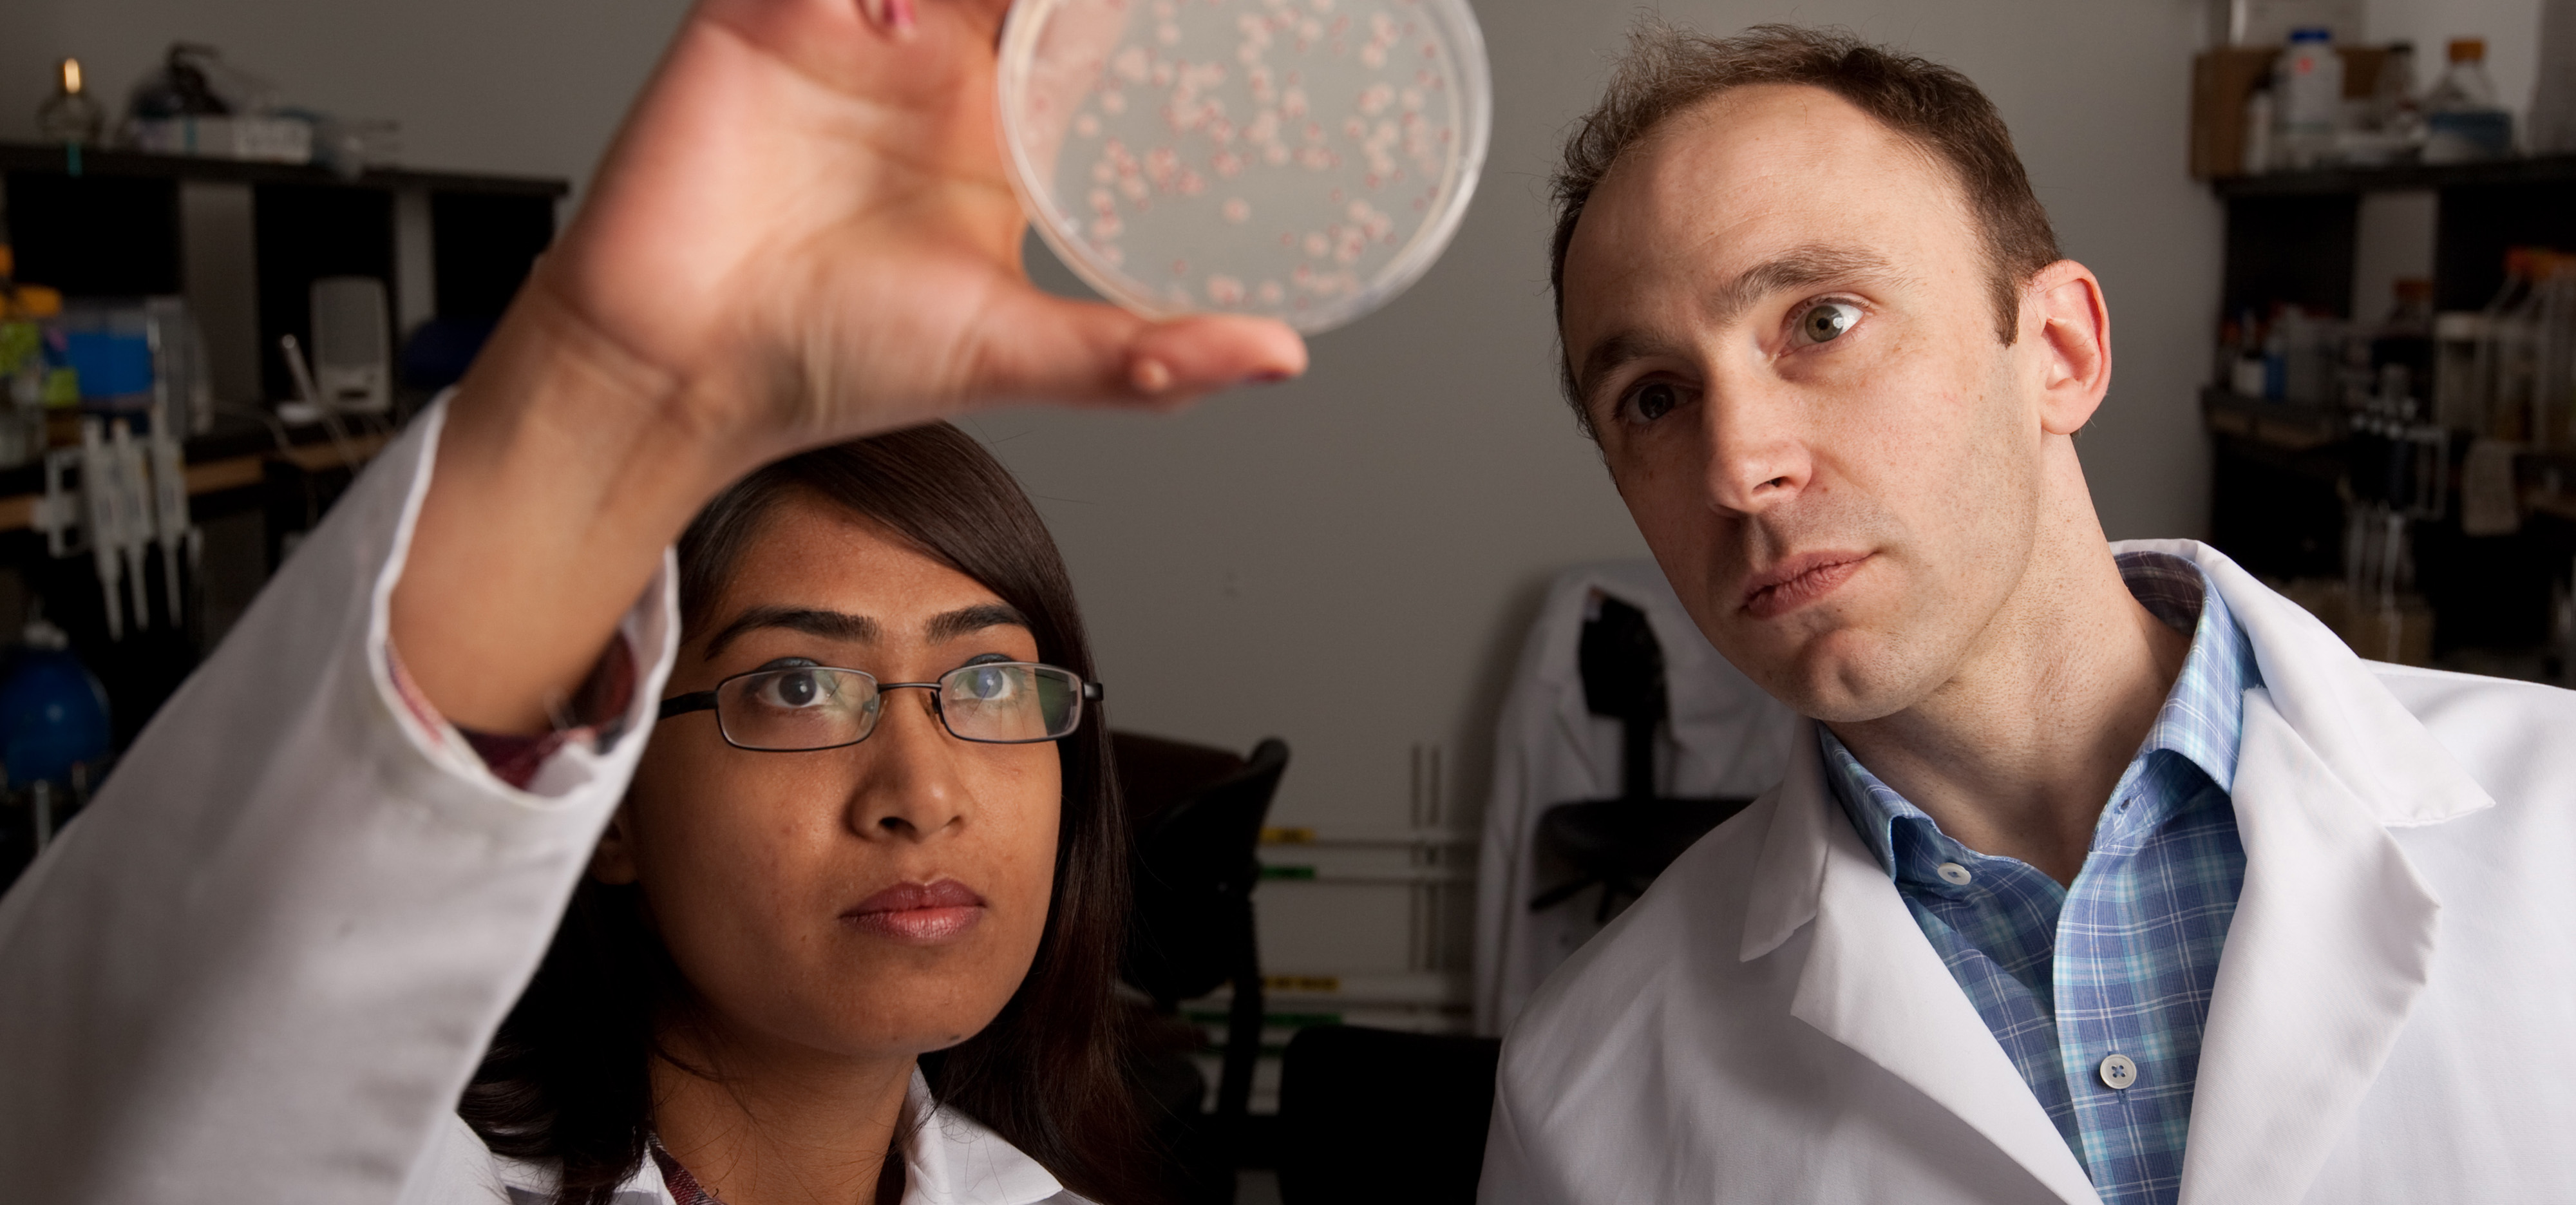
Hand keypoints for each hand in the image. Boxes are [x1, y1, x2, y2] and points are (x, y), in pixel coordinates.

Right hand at [399, 0, 1305, 731]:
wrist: (680, 369)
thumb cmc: (834, 363)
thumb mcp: (1015, 355)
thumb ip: (1145, 356)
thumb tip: (1284, 356)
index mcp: (1002, 126)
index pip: (1087, 23)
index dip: (1129, 12)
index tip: (1240, 5)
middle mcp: (934, 64)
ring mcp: (853, 27)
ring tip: (1005, 0)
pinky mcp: (767, 5)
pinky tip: (898, 0)